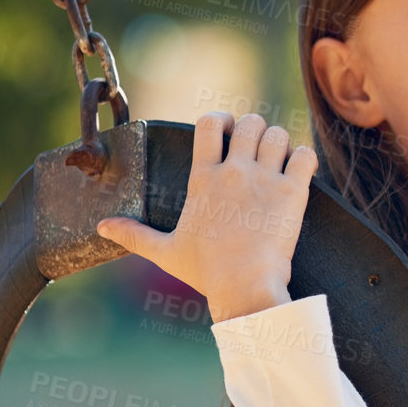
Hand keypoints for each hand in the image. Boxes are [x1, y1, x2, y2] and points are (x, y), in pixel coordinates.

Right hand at [95, 112, 318, 322]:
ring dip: (280, 143)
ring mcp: (265, 180)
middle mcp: (234, 172)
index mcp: (203, 179)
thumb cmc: (206, 271)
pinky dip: (305, 158)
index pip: (209, 123)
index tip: (227, 132)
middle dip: (255, 130)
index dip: (221, 119)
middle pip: (250, 122)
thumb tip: (102, 227)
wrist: (245, 286)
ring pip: (278, 134)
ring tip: (279, 160)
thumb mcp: (165, 251)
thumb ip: (134, 234)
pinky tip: (300, 171)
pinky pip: (306, 155)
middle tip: (257, 149)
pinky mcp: (292, 193)